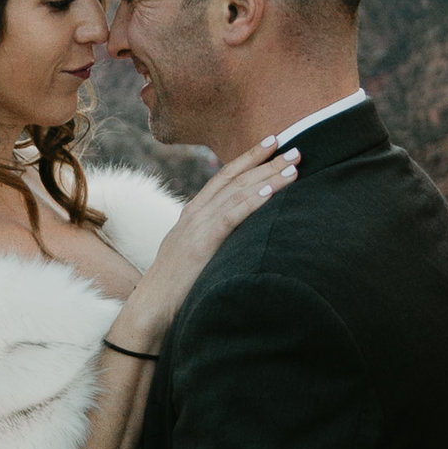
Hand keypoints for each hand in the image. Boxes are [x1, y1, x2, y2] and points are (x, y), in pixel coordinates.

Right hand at [104, 138, 299, 357]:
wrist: (151, 307)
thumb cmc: (176, 285)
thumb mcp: (195, 252)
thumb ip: (212, 237)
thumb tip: (239, 234)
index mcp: (193, 213)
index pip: (225, 177)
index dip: (249, 157)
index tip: (273, 142)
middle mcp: (195, 213)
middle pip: (235, 178)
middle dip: (266, 161)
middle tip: (296, 147)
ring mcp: (197, 226)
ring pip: (237, 192)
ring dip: (267, 177)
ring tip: (293, 165)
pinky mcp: (202, 243)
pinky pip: (231, 215)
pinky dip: (252, 200)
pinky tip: (271, 190)